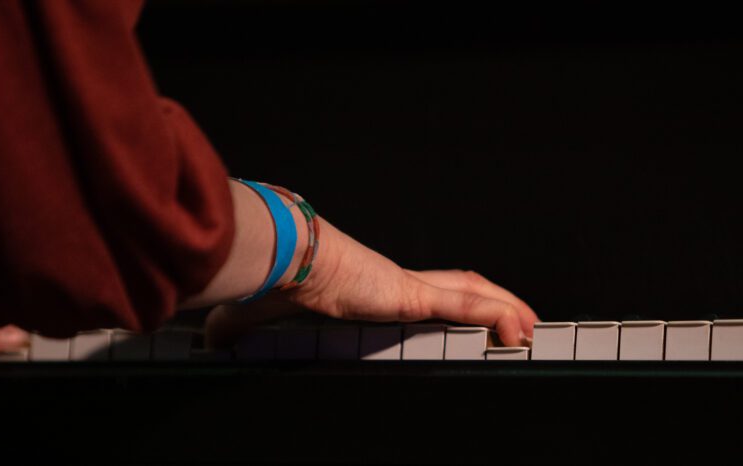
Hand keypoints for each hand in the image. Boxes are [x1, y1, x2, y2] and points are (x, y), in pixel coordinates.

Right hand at [206, 217, 537, 347]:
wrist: (278, 255)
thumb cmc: (273, 277)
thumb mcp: (260, 313)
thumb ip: (243, 327)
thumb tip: (211, 340)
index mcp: (371, 286)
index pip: (423, 289)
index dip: (448, 297)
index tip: (465, 309)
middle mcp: (398, 282)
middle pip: (459, 285)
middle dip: (491, 300)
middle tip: (517, 317)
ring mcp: (408, 287)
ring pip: (472, 294)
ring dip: (505, 307)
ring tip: (531, 327)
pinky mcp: (410, 295)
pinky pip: (464, 307)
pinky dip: (496, 315)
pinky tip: (521, 329)